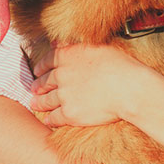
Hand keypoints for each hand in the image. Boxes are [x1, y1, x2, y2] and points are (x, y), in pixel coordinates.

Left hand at [29, 43, 156, 126]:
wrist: (129, 89)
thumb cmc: (120, 65)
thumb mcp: (96, 47)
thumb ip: (73, 46)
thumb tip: (55, 43)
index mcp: (66, 56)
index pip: (47, 61)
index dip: (41, 67)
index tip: (38, 71)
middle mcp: (61, 75)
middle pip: (43, 82)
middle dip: (37, 86)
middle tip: (34, 89)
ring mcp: (64, 95)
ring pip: (46, 101)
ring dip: (39, 103)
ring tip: (35, 105)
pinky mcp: (70, 114)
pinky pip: (54, 118)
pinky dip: (50, 119)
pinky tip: (48, 120)